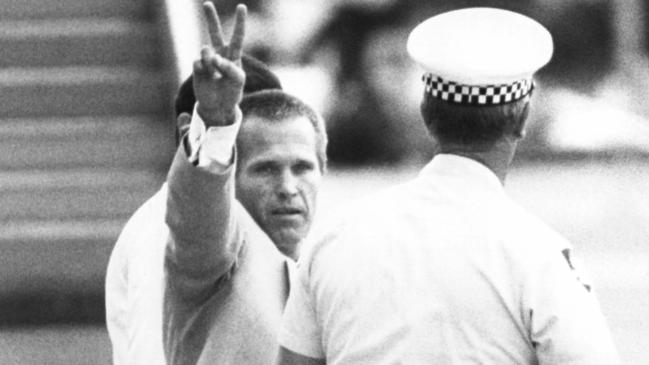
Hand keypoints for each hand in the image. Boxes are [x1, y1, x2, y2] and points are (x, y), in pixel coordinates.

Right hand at [193, 2, 246, 125]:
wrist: (218, 106)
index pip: (237, 36)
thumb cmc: (232, 92)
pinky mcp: (197, 68)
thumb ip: (230, 67)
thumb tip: (213, 57)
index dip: (240, 22)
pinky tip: (205, 75)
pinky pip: (198, 62)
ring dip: (210, 59)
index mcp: (233, 55)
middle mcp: (219, 54)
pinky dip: (202, 68)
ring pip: (205, 51)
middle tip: (207, 3)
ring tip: (213, 66)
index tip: (241, 7)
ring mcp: (207, 60)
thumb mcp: (238, 81)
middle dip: (211, 18)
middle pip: (214, 32)